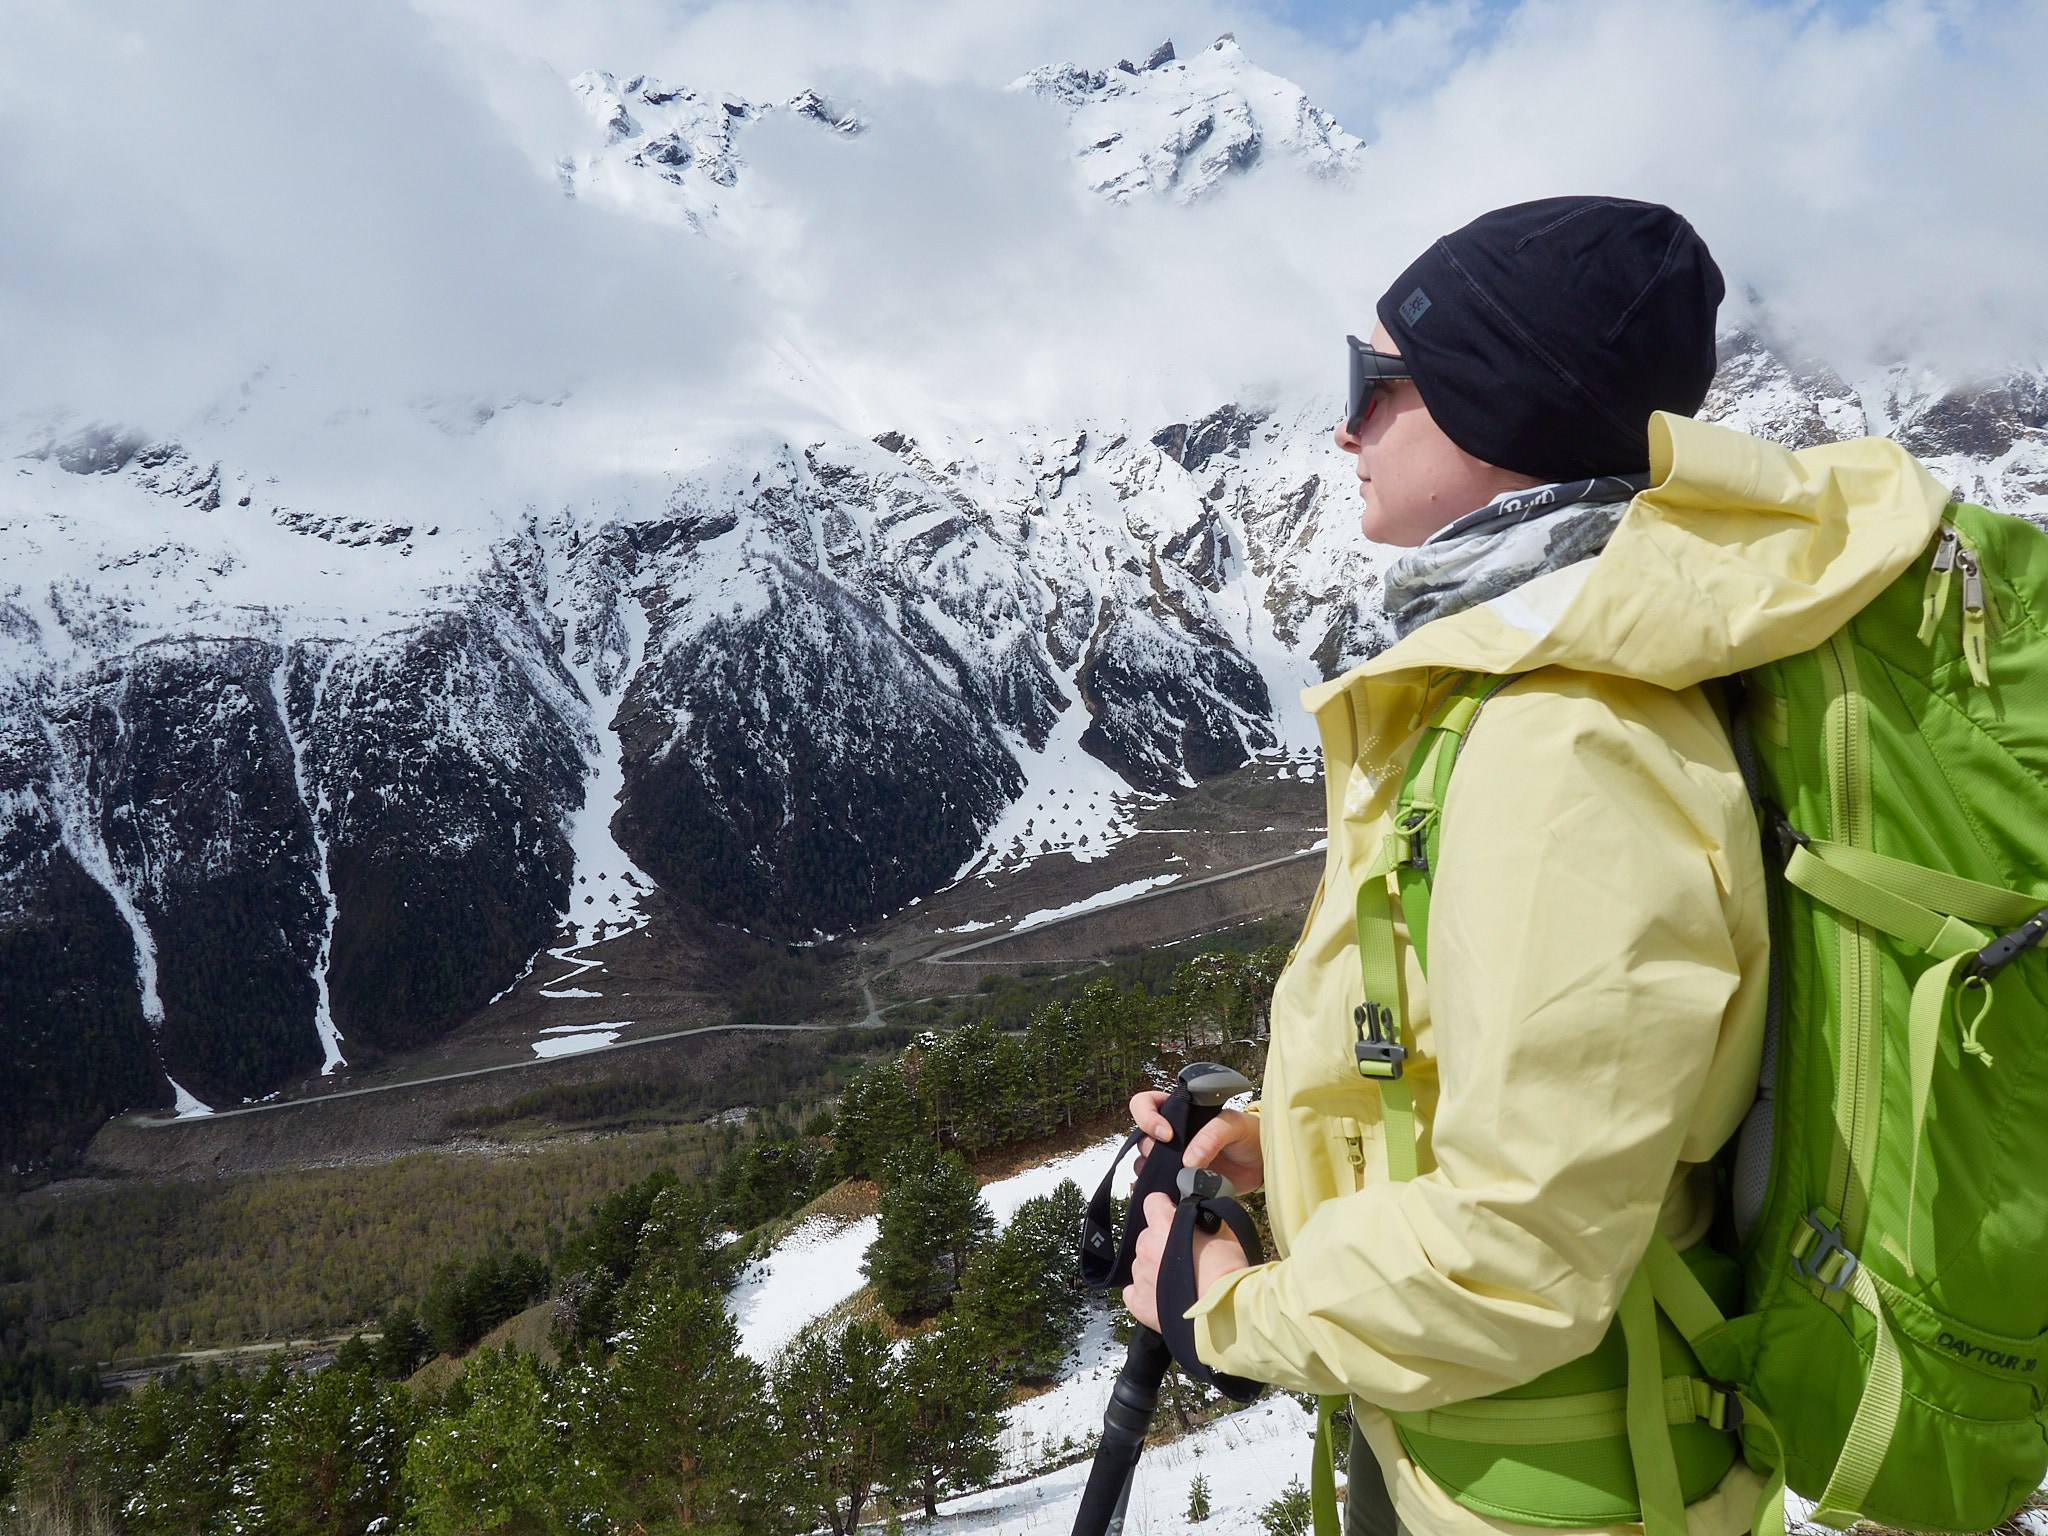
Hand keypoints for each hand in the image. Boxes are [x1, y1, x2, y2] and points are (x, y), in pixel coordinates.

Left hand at [1122, 1191, 1249, 1333]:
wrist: (1227, 1310)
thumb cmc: (1228, 1272)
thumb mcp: (1224, 1232)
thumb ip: (1204, 1221)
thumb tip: (1201, 1219)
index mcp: (1164, 1226)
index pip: (1152, 1202)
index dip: (1164, 1208)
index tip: (1172, 1215)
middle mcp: (1147, 1248)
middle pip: (1147, 1237)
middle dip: (1162, 1243)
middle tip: (1184, 1256)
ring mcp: (1140, 1276)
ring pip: (1142, 1264)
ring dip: (1155, 1268)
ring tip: (1179, 1282)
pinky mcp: (1139, 1303)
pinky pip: (1134, 1291)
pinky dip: (1146, 1292)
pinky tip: (1163, 1297)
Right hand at [1127, 1090, 1264, 1194]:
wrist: (1261, 1164)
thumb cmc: (1248, 1135)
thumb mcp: (1233, 1125)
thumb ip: (1212, 1136)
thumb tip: (1189, 1161)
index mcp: (1180, 1112)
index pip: (1146, 1104)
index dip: (1147, 1117)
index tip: (1166, 1134)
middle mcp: (1173, 1134)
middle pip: (1143, 1138)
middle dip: (1154, 1150)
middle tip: (1176, 1160)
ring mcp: (1175, 1159)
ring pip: (1145, 1163)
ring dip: (1153, 1172)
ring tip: (1174, 1179)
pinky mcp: (1181, 1180)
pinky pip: (1158, 1185)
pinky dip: (1156, 1190)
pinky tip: (1164, 1195)